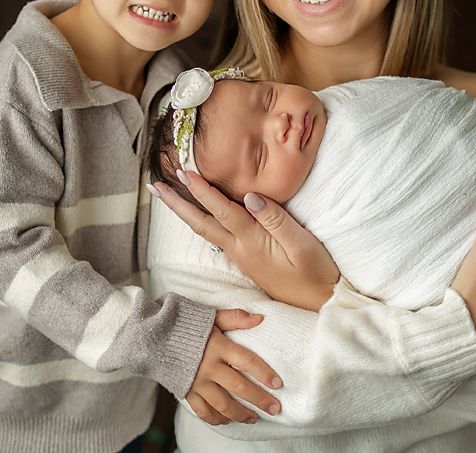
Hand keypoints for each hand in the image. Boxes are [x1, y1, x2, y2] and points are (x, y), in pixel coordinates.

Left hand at [153, 170, 338, 309]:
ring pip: (206, 230)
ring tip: (168, 196)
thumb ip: (277, 219)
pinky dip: (201, 220)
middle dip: (176, 204)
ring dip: (184, 212)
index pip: (223, 211)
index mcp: (253, 243)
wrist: (321, 303)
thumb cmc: (316, 272)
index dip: (203, 191)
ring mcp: (242, 255)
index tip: (184, 172)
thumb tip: (249, 197)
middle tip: (154, 186)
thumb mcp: (302, 244)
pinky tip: (198, 214)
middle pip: (201, 224)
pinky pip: (217, 235)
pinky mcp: (247, 259)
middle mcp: (241, 249)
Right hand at [185, 309, 282, 424]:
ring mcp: (196, 382)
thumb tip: (260, 318)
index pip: (246, 361)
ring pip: (223, 405)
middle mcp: (208, 366)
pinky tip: (227, 420)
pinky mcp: (186, 392)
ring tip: (255, 418)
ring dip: (241, 414)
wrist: (152, 336)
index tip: (278, 384)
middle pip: (239, 387)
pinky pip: (203, 411)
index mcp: (217, 346)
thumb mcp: (210, 316)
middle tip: (275, 409)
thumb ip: (235, 317)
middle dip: (260, 400)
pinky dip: (217, 419)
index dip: (264, 373)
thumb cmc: (184, 323)